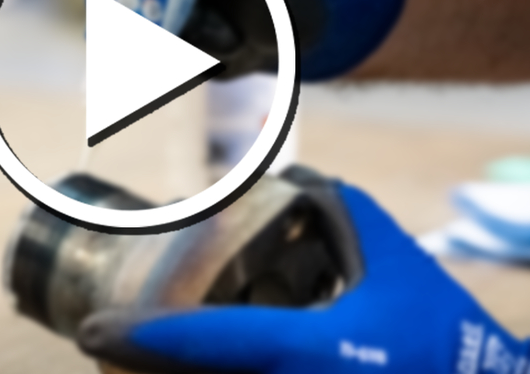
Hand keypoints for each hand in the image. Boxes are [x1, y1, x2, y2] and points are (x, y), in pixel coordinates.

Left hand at [78, 172, 529, 373]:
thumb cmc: (438, 330)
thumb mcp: (391, 259)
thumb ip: (339, 210)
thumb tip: (293, 175)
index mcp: (307, 352)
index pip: (206, 344)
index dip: (141, 338)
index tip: (91, 332)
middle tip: (102, 350)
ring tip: (131, 362)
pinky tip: (185, 368)